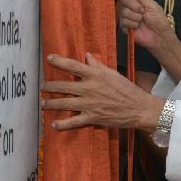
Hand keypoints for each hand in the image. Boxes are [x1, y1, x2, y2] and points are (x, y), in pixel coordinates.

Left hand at [42, 53, 163, 131]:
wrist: (139, 108)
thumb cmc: (127, 89)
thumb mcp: (112, 73)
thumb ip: (97, 65)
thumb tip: (87, 55)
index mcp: (95, 75)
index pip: (73, 66)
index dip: (59, 61)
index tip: (48, 59)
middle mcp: (89, 88)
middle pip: (63, 86)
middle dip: (49, 86)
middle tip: (42, 87)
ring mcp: (89, 103)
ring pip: (64, 103)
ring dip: (51, 104)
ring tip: (43, 104)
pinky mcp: (92, 117)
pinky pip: (73, 121)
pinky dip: (62, 124)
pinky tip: (54, 124)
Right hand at [118, 0, 174, 50]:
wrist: (159, 36)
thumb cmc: (159, 20)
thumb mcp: (152, 5)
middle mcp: (131, 5)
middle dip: (134, 5)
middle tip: (143, 11)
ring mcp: (127, 15)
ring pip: (123, 11)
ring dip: (135, 17)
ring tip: (142, 20)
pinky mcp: (124, 25)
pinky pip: (123, 21)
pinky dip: (132, 24)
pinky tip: (138, 27)